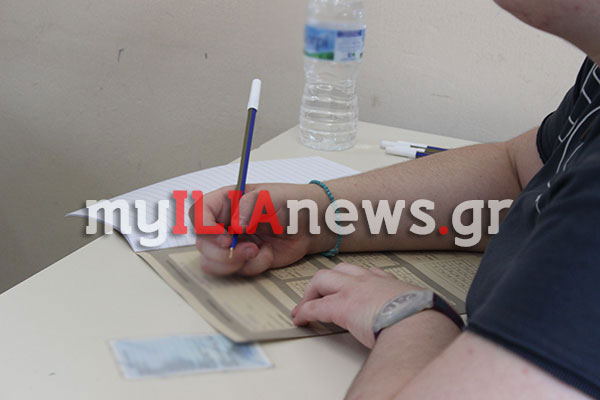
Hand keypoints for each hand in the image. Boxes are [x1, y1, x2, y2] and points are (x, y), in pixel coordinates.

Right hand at [192, 183, 326, 275]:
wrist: (310, 225)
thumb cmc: (292, 202)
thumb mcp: (271, 196)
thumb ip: (250, 206)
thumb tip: (235, 224)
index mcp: (226, 202)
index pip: (198, 213)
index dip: (203, 227)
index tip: (222, 236)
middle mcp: (224, 224)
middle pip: (202, 244)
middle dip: (221, 252)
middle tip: (246, 249)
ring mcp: (233, 243)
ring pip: (213, 262)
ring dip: (233, 262)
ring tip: (257, 251)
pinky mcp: (244, 260)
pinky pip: (237, 271)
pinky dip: (253, 266)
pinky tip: (267, 254)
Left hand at [291, 263, 421, 348]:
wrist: (419, 320)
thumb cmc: (425, 319)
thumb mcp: (422, 308)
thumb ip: (416, 311)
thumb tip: (425, 323)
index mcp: (390, 283)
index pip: (370, 274)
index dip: (356, 281)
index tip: (353, 288)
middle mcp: (369, 281)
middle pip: (341, 270)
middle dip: (327, 282)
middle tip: (319, 294)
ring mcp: (353, 290)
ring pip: (323, 279)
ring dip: (311, 292)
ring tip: (305, 305)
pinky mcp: (341, 306)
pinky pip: (316, 307)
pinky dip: (305, 312)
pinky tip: (300, 319)